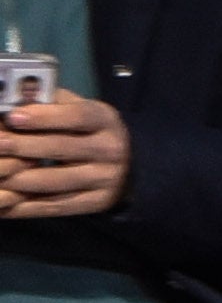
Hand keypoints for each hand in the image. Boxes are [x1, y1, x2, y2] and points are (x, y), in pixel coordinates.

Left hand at [0, 94, 133, 222]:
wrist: (129, 166)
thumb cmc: (88, 130)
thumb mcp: (78, 108)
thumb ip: (48, 101)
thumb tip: (15, 95)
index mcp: (105, 121)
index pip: (77, 117)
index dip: (44, 117)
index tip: (13, 117)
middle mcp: (110, 150)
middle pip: (61, 149)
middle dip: (23, 147)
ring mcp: (104, 180)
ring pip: (54, 182)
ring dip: (18, 179)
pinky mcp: (95, 203)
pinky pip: (54, 206)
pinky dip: (23, 206)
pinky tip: (2, 201)